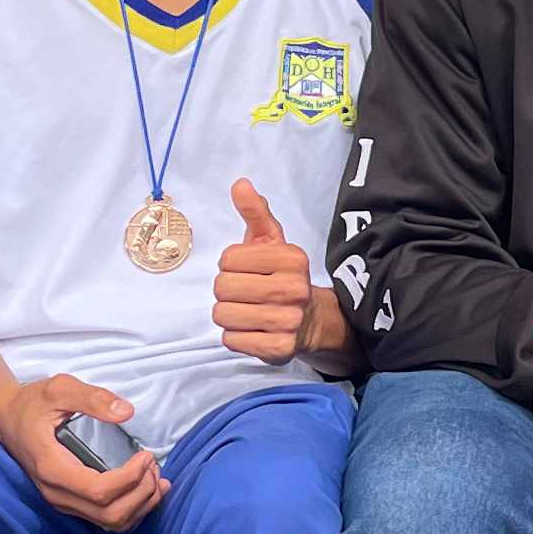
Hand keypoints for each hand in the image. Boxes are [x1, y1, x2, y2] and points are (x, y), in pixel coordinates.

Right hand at [0, 374, 163, 531]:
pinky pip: (106, 519)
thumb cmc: (31, 403)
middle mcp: (57, 493)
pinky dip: (132, 509)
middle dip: (142, 493)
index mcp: (53, 468)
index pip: (100, 491)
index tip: (146, 455)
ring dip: (141, 504)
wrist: (6, 418)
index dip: (131, 478)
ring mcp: (62, 502)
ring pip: (111, 522)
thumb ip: (92, 398)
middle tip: (153, 465)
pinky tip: (146, 489)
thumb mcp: (59, 388)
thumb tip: (126, 412)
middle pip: (110, 514)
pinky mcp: (70, 503)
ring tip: (155, 477)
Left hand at [212, 180, 321, 362]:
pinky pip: (231, 340)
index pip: (228, 259)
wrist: (310, 321)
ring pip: (223, 314)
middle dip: (226, 290)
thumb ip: (255, 212)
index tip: (247, 270)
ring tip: (246, 311)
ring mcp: (288, 321)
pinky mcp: (278, 349)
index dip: (230, 265)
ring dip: (227, 314)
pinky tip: (252, 330)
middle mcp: (293, 289)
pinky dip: (235, 336)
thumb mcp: (271, 241)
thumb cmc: (281, 276)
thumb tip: (240, 184)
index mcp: (291, 258)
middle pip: (222, 287)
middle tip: (245, 293)